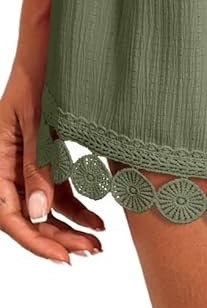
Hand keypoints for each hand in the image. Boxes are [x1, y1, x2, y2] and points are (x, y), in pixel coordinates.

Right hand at [0, 68, 103, 261]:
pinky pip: (56, 192)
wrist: (50, 51)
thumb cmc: (38, 78)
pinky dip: (75, 208)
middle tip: (87, 252)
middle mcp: (6, 167)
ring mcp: (26, 165)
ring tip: (96, 243)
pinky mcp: (44, 159)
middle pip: (27, 217)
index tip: (62, 256)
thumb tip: (38, 214)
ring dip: (68, 227)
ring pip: (43, 209)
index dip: (34, 239)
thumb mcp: (39, 121)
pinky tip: (97, 221)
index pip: (8, 214)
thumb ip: (38, 165)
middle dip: (56, 238)